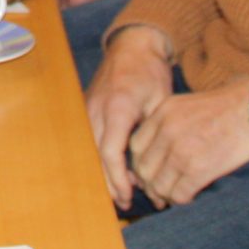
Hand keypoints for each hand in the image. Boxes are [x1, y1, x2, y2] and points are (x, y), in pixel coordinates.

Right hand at [86, 23, 175, 208]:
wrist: (132, 45)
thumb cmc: (150, 71)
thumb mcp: (161, 101)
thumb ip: (154, 132)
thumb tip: (155, 166)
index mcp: (117, 108)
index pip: (110, 152)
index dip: (119, 178)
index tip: (131, 195)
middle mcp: (96, 110)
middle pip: (95, 157)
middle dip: (110, 183)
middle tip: (126, 203)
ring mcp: (88, 109)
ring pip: (90, 151)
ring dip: (104, 173)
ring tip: (123, 192)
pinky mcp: (87, 109)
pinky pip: (90, 140)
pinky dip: (101, 158)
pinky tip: (117, 170)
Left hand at [125, 75, 248, 206]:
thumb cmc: (230, 105)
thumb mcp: (189, 104)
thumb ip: (169, 122)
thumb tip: (159, 150)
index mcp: (163, 113)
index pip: (135, 147)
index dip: (140, 164)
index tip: (151, 173)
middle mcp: (167, 131)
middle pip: (143, 169)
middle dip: (150, 184)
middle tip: (161, 191)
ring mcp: (181, 150)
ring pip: (158, 185)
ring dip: (166, 196)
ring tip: (176, 197)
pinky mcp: (199, 169)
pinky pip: (179, 195)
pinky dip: (182, 201)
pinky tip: (192, 198)